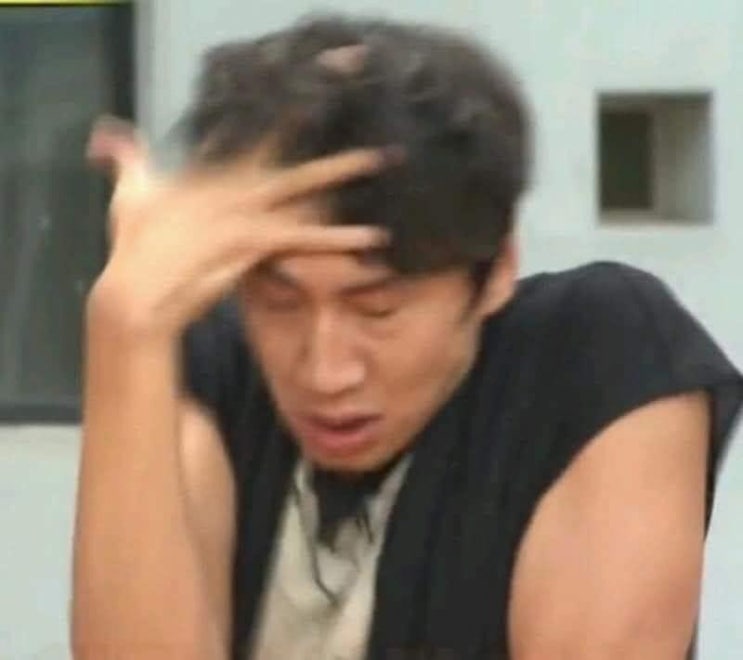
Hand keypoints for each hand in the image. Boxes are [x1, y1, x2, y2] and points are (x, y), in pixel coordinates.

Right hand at [85, 118, 391, 339]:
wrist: (137, 292)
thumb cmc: (134, 247)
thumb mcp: (129, 193)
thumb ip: (127, 159)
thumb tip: (106, 134)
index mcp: (212, 174)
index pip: (254, 138)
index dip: (286, 121)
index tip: (316, 104)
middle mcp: (234, 187)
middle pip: (292, 162)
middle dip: (333, 153)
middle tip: (374, 143)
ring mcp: (247, 213)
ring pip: (307, 192)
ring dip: (347, 180)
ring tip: (385, 168)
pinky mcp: (253, 243)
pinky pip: (306, 238)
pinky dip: (340, 238)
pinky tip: (372, 239)